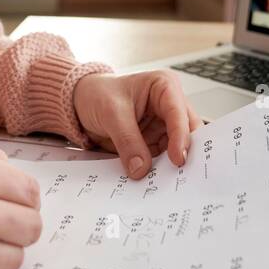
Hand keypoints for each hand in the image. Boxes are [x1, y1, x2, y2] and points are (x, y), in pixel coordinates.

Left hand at [73, 71, 201, 179]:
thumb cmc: (97, 94)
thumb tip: (141, 168)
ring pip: (177, 149)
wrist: (81, 104)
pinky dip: (159, 170)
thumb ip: (127, 140)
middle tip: (180, 173)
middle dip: (183, 152)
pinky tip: (155, 180)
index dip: (181, 136)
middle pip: (187, 132)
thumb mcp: (111, 113)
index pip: (178, 113)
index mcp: (164, 87)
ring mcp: (163, 126)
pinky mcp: (155, 142)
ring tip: (166, 181)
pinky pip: (162, 159)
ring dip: (171, 165)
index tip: (177, 158)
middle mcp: (169, 107)